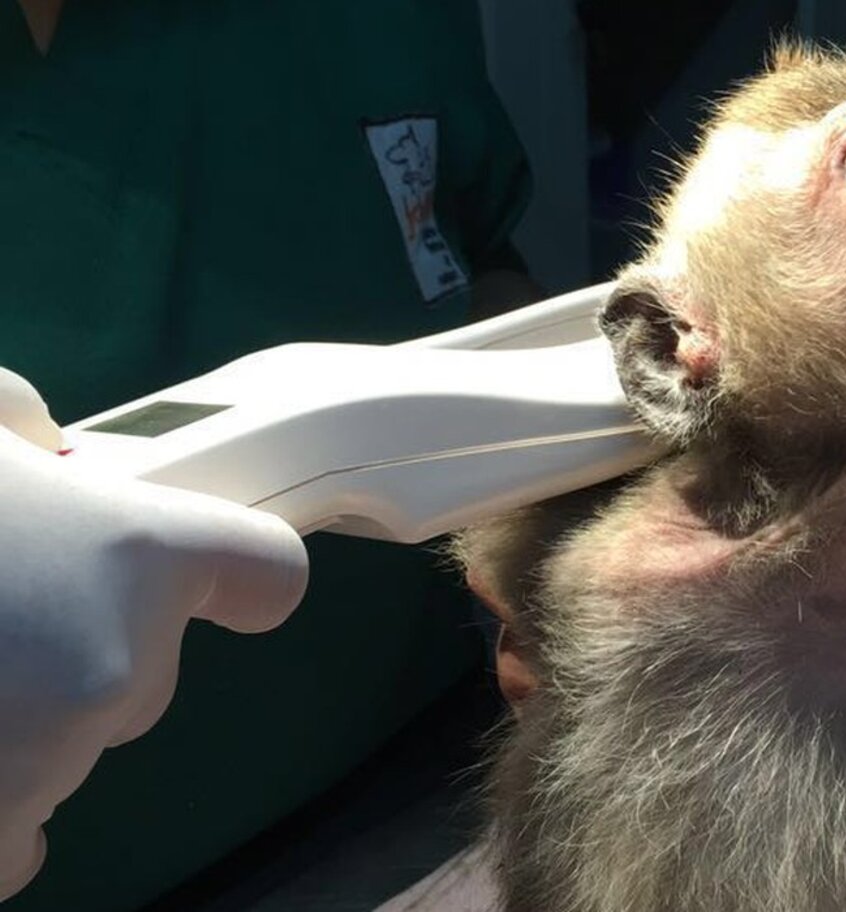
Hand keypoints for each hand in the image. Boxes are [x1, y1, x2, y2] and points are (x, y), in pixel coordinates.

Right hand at [0, 368, 308, 899]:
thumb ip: (24, 430)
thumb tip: (45, 447)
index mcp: (136, 548)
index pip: (263, 571)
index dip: (237, 576)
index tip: (220, 589)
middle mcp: (118, 668)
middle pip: (148, 679)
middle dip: (81, 653)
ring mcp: (43, 760)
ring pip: (69, 758)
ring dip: (18, 727)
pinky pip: (12, 848)